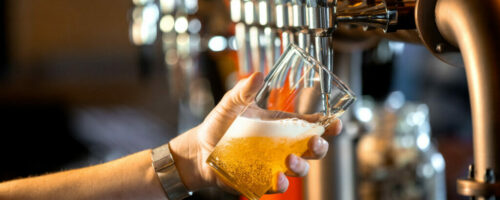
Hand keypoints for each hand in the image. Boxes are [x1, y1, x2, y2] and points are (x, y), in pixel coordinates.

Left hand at [169, 72, 341, 192]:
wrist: (200, 149)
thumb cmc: (220, 124)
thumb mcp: (231, 104)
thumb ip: (243, 90)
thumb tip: (256, 75)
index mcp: (282, 125)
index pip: (312, 125)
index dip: (328, 125)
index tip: (335, 123)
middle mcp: (283, 146)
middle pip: (313, 149)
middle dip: (320, 147)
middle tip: (315, 142)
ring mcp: (274, 164)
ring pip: (300, 168)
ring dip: (301, 165)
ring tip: (289, 160)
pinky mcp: (262, 180)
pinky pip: (278, 185)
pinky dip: (282, 183)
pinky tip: (278, 177)